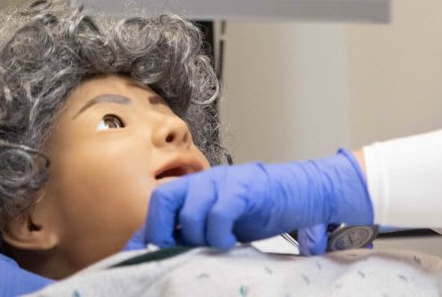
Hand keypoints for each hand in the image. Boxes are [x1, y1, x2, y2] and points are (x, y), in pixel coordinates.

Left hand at [133, 149, 371, 253]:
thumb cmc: (264, 209)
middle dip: (162, 233)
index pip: (158, 206)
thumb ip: (195, 234)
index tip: (135, 260)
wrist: (306, 191)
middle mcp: (206, 181)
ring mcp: (225, 182)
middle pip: (163, 199)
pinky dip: (218, 234)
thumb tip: (157, 256)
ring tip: (213, 250)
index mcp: (197, 188)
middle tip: (174, 255)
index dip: (144, 235)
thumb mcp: (223, 225)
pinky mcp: (245, 189)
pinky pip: (219, 212)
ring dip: (197, 238)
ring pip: (189, 211)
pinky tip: (230, 244)